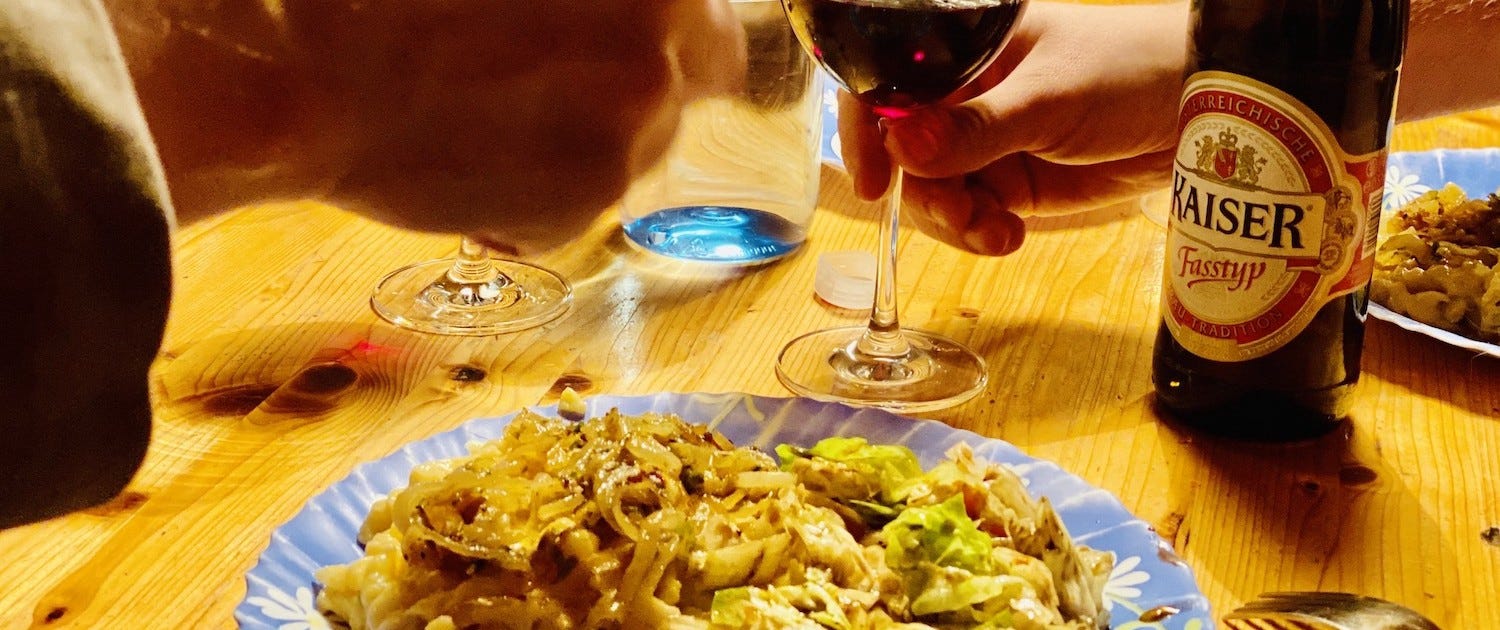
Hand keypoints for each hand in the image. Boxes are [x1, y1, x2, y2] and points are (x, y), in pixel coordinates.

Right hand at [279, 0, 745, 251]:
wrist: (304, 70)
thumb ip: (597, 0)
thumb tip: (612, 21)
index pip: (715, 28)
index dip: (669, 40)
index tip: (628, 48)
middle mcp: (659, 60)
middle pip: (681, 89)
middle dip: (627, 89)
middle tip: (548, 84)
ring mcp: (627, 137)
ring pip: (634, 148)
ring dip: (583, 140)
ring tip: (488, 111)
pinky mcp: (582, 203)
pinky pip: (585, 200)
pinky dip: (543, 193)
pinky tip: (473, 156)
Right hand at [840, 1, 1187, 254]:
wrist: (1203, 110)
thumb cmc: (1130, 70)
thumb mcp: (1049, 98)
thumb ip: (975, 128)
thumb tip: (900, 147)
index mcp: (963, 47)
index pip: (886, 85)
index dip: (867, 132)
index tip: (874, 182)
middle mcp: (965, 93)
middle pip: (903, 153)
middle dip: (924, 193)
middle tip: (960, 214)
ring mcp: (986, 139)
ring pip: (934, 190)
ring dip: (954, 220)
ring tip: (994, 231)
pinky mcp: (1012, 180)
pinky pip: (970, 213)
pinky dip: (979, 232)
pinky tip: (1007, 236)